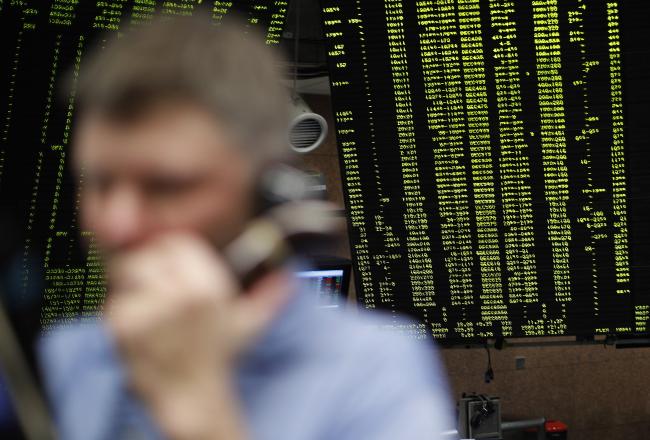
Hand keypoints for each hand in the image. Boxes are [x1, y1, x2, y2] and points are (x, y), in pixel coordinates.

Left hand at [104, 233, 291, 438]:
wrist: (192, 397)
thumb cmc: (220, 357)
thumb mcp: (250, 323)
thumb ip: (271, 297)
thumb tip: (287, 280)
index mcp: (209, 285)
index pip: (176, 242)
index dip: (171, 254)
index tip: (171, 273)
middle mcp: (180, 293)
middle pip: (148, 255)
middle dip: (149, 269)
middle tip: (156, 293)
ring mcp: (149, 308)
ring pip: (126, 274)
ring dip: (134, 288)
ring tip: (151, 313)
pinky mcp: (123, 324)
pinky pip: (114, 301)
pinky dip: (123, 312)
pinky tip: (141, 331)